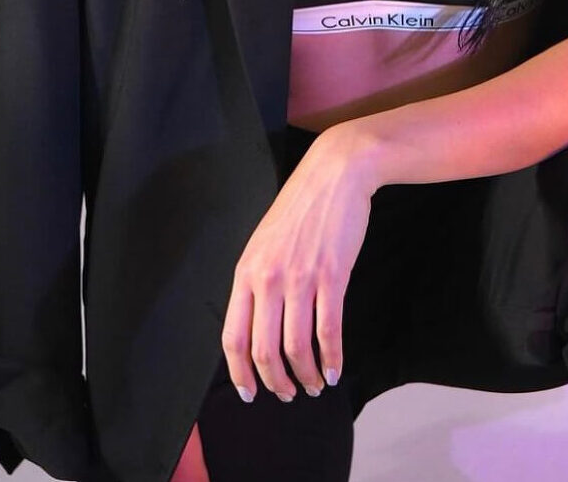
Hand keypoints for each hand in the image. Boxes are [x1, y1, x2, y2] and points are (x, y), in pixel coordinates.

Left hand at [221, 125, 375, 402]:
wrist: (335, 173)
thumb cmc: (302, 207)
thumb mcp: (265, 242)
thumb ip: (257, 280)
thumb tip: (257, 325)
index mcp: (246, 272)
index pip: (232, 338)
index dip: (240, 373)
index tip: (251, 393)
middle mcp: (268, 279)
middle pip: (264, 350)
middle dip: (276, 382)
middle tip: (289, 393)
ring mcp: (300, 278)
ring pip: (296, 347)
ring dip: (306, 375)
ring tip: (315, 385)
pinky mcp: (332, 276)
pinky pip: (328, 331)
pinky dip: (332, 358)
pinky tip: (335, 369)